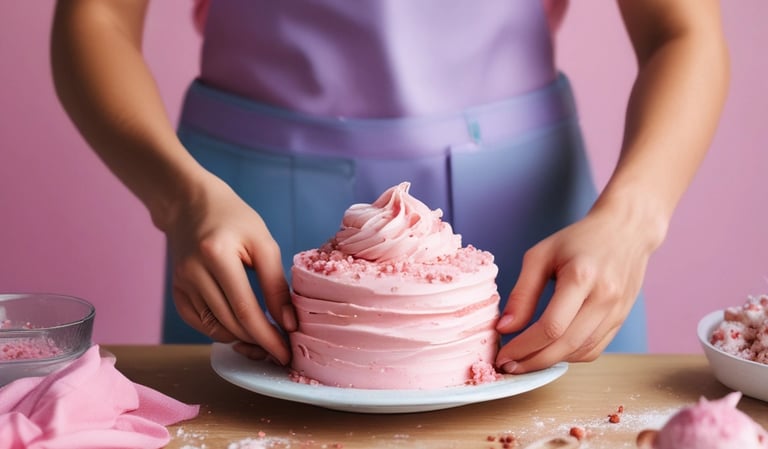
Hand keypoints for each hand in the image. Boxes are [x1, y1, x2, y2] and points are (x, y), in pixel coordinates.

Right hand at [163, 172, 295, 364]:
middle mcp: (193, 273)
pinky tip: (240, 327)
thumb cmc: (234, 219)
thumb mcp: (263, 242)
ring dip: (242, 339)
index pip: (246, 310)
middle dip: (259, 342)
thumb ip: (276, 283)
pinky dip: (221, 331)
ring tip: (265, 339)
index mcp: (217, 256)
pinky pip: (200, 324)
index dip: (268, 337)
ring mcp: (180, 284)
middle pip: (230, 323)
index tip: (286, 353)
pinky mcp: (177, 291)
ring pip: (214, 328)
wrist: (191, 204)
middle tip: (281, 349)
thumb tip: (288, 323)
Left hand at [495, 203, 661, 373]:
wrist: (626, 230)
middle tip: (509, 367)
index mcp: (581, 277)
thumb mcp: (541, 256)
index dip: (524, 347)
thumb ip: (522, 293)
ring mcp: (617, 311)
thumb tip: (504, 328)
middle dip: (533, 362)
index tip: (503, 355)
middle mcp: (604, 297)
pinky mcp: (621, 319)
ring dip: (551, 362)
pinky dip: (570, 356)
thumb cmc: (580, 239)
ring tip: (525, 361)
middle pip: (566, 345)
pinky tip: (550, 350)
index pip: (551, 327)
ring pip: (581, 352)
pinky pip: (594, 349)